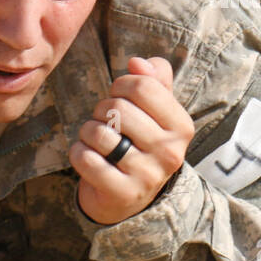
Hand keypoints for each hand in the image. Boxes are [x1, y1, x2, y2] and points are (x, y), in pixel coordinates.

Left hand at [68, 56, 194, 225]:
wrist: (130, 197)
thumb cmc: (139, 143)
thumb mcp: (154, 111)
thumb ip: (153, 80)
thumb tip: (137, 62)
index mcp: (181, 126)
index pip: (142, 85)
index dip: (120, 85)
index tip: (118, 96)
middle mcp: (170, 151)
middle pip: (118, 107)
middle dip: (101, 110)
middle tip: (106, 123)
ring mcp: (147, 175)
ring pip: (98, 133)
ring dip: (87, 132)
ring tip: (97, 141)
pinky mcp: (122, 192)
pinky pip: (85, 159)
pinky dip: (78, 152)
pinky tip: (88, 157)